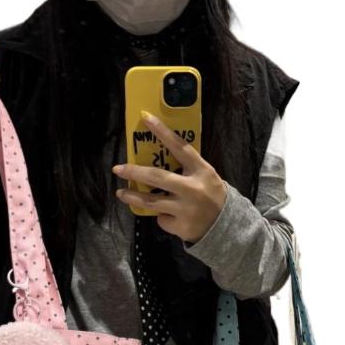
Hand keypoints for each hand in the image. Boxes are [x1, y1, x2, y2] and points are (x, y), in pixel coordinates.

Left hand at [112, 110, 227, 242]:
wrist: (226, 226)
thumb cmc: (211, 195)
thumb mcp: (206, 176)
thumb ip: (187, 167)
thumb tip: (157, 156)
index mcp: (201, 171)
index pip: (180, 147)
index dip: (163, 132)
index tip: (145, 117)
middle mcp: (192, 189)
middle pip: (157, 178)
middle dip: (134, 172)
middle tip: (118, 169)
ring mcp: (185, 209)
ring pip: (151, 202)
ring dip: (133, 197)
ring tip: (120, 193)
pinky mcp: (180, 226)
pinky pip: (162, 219)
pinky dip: (162, 217)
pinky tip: (170, 217)